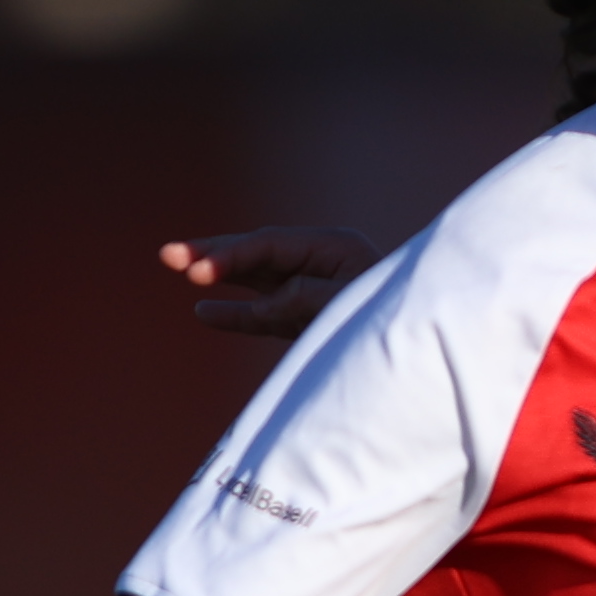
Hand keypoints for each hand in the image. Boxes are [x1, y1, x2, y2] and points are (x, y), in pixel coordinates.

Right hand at [160, 226, 386, 341]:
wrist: (427, 348)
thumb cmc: (398, 319)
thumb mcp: (353, 305)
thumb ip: (306, 299)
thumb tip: (266, 305)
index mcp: (335, 247)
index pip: (270, 247)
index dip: (231, 258)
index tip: (198, 272)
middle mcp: (320, 263)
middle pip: (256, 254)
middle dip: (213, 255)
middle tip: (168, 255)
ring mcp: (313, 291)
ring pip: (255, 280)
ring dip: (217, 275)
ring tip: (175, 265)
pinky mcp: (309, 322)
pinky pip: (265, 315)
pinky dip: (237, 315)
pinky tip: (204, 312)